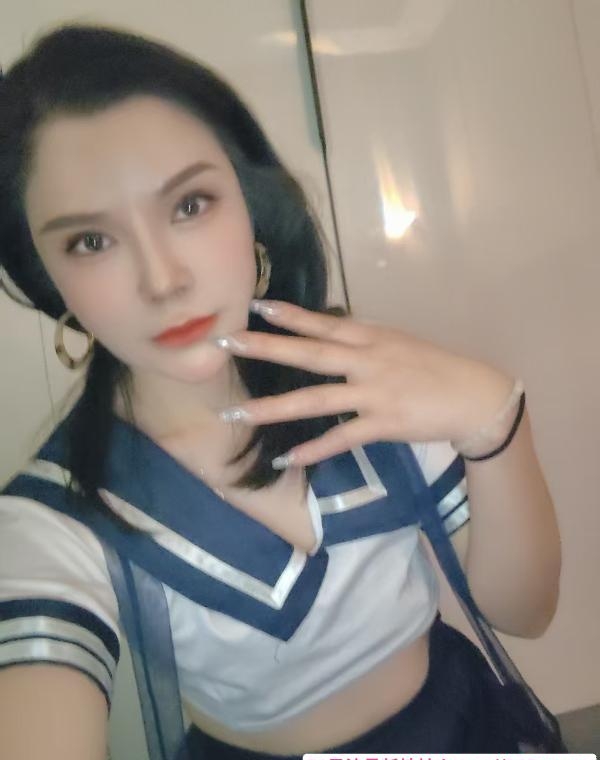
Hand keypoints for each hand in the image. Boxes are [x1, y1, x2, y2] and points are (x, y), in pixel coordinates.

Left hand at [214, 300, 514, 467]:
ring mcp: (373, 392)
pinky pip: (341, 437)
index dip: (289, 315)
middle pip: (309, 353)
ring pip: (315, 399)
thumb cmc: (436, 368)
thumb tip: (330, 339)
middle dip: (266, 348)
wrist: (475, 396)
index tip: (255, 306)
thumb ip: (363, 343)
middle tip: (227, 343)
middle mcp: (367, 360)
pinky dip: (313, 449)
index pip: (323, 323)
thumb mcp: (398, 344)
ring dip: (273, 408)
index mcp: (372, 337)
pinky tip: (287, 458)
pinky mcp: (383, 423)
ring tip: (237, 414)